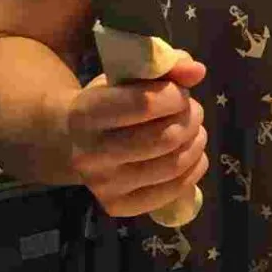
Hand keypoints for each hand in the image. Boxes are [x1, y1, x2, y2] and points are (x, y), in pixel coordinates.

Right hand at [58, 54, 207, 219]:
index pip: (145, 104)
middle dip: (190, 119)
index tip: (179, 92)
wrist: (75, 139)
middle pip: (165, 137)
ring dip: (196, 142)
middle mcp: (89, 154)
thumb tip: (197, 71)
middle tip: (191, 111)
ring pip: (173, 164)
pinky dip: (194, 169)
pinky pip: (173, 191)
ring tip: (192, 130)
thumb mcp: (130, 74)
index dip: (175, 95)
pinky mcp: (117, 206)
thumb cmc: (111, 99)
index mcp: (86, 113)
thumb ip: (165, 65)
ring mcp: (102, 185)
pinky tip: (191, 154)